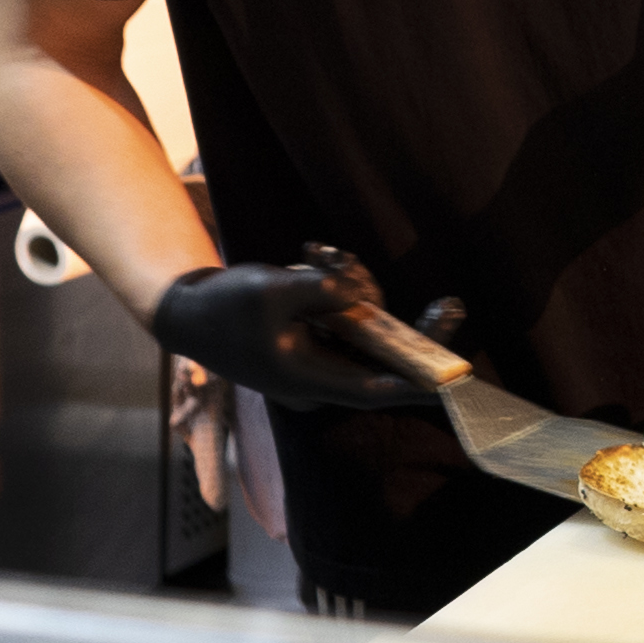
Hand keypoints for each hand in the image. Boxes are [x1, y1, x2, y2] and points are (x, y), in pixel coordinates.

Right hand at [149, 263, 438, 413]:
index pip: (375, 389)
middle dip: (409, 327)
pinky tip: (315, 254)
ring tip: (318, 253)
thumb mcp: (270, 289)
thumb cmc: (223, 305)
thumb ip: (319, 291)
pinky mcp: (317, 339)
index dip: (419, 386)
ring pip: (366, 326)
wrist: (186, 308)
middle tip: (453, 304)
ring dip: (357, 287)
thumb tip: (362, 294)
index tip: (457, 381)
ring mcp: (319, 359)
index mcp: (308, 379)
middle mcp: (320, 377)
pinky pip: (349, 314)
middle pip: (381, 357)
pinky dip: (342, 285)